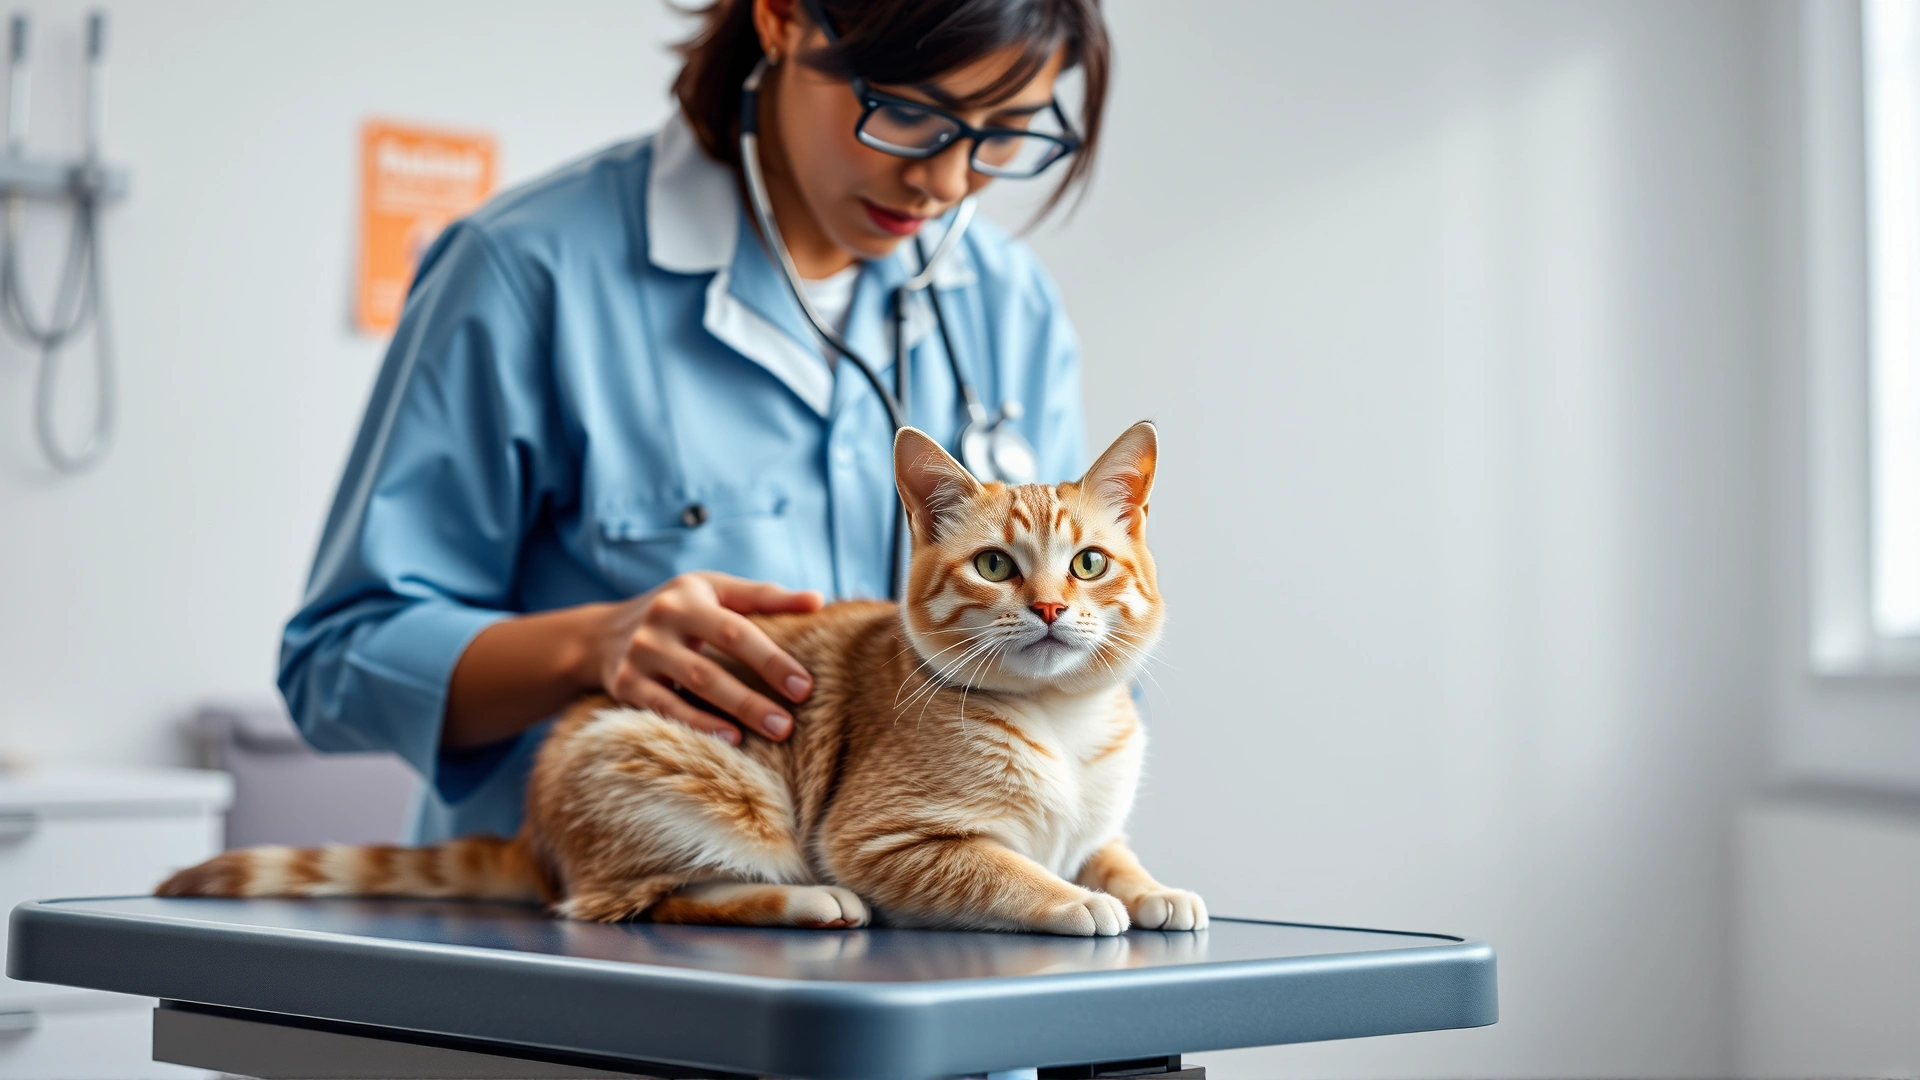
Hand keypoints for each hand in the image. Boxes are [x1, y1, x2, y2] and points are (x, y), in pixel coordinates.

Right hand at [596, 572, 823, 743]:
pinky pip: (664, 710)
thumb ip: (763, 597)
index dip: (771, 658)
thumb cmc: (679, 610)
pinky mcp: (625, 686)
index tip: (805, 686)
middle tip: (790, 723)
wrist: (601, 634)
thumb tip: (818, 601)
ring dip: (732, 714)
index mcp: (689, 596)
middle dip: (753, 696)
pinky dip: (697, 725)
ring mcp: (640, 656)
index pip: (736, 628)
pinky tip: (729, 740)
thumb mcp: (714, 591)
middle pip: (712, 665)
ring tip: (771, 733)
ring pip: (691, 689)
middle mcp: (660, 623)